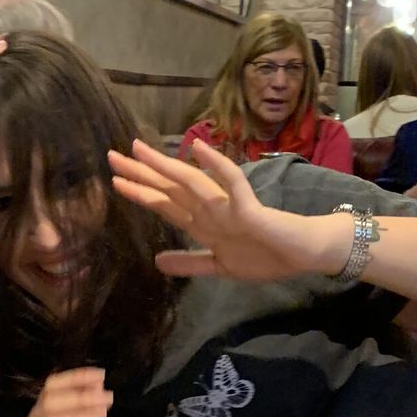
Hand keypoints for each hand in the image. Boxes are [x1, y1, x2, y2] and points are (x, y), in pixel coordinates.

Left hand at [108, 138, 349, 281]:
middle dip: (141, 174)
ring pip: (191, 183)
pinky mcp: (250, 209)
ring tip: (139, 151)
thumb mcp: (220, 267)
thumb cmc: (268, 255)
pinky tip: (200, 149)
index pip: (165, 205)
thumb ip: (190, 263)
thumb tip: (157, 263)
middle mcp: (211, 211)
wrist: (305, 253)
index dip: (140, 193)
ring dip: (165, 167)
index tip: (114, 180)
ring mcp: (229, 208)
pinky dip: (217, 166)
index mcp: (203, 225)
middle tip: (112, 156)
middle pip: (170, 189)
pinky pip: (232, 184)